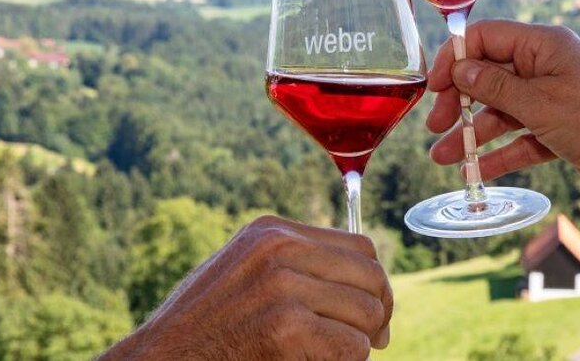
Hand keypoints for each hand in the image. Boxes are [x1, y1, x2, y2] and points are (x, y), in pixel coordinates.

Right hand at [102, 216, 391, 360]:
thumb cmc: (201, 330)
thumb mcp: (244, 274)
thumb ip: (294, 266)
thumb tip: (367, 281)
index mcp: (271, 232)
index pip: (358, 246)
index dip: (374, 282)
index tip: (373, 311)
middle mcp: (279, 249)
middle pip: (370, 276)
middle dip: (378, 313)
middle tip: (374, 340)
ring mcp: (282, 286)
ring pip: (366, 313)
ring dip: (358, 343)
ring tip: (330, 354)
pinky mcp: (285, 328)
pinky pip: (351, 347)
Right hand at [427, 20, 579, 198]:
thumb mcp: (538, 102)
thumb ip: (495, 87)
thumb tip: (461, 70)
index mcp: (543, 44)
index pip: (486, 38)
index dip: (455, 60)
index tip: (433, 88)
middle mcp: (547, 66)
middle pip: (490, 77)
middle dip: (460, 102)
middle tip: (436, 127)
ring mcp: (555, 98)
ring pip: (503, 111)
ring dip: (473, 133)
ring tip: (444, 159)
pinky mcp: (562, 129)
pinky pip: (522, 136)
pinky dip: (500, 152)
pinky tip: (475, 172)